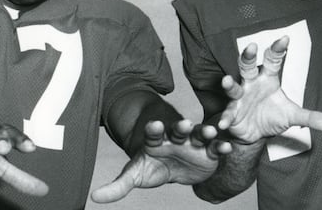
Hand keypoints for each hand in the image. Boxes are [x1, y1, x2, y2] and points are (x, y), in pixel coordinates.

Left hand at [90, 119, 231, 202]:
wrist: (173, 163)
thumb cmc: (152, 165)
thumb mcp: (135, 174)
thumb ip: (118, 186)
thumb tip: (94, 197)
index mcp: (157, 140)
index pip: (153, 134)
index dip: (153, 130)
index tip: (154, 126)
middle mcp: (176, 137)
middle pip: (178, 130)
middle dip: (181, 127)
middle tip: (184, 123)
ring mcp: (193, 141)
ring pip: (199, 134)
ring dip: (205, 131)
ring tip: (211, 130)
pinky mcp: (208, 150)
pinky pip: (216, 146)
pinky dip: (221, 146)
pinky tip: (227, 147)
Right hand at [218, 36, 321, 143]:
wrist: (254, 134)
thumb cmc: (271, 116)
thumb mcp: (292, 116)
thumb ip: (311, 117)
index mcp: (267, 79)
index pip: (273, 60)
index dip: (277, 49)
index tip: (285, 38)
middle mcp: (251, 84)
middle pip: (247, 66)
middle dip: (248, 56)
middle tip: (251, 47)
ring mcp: (239, 98)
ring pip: (233, 87)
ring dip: (229, 84)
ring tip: (225, 81)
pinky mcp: (231, 113)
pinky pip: (227, 114)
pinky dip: (224, 118)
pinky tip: (224, 123)